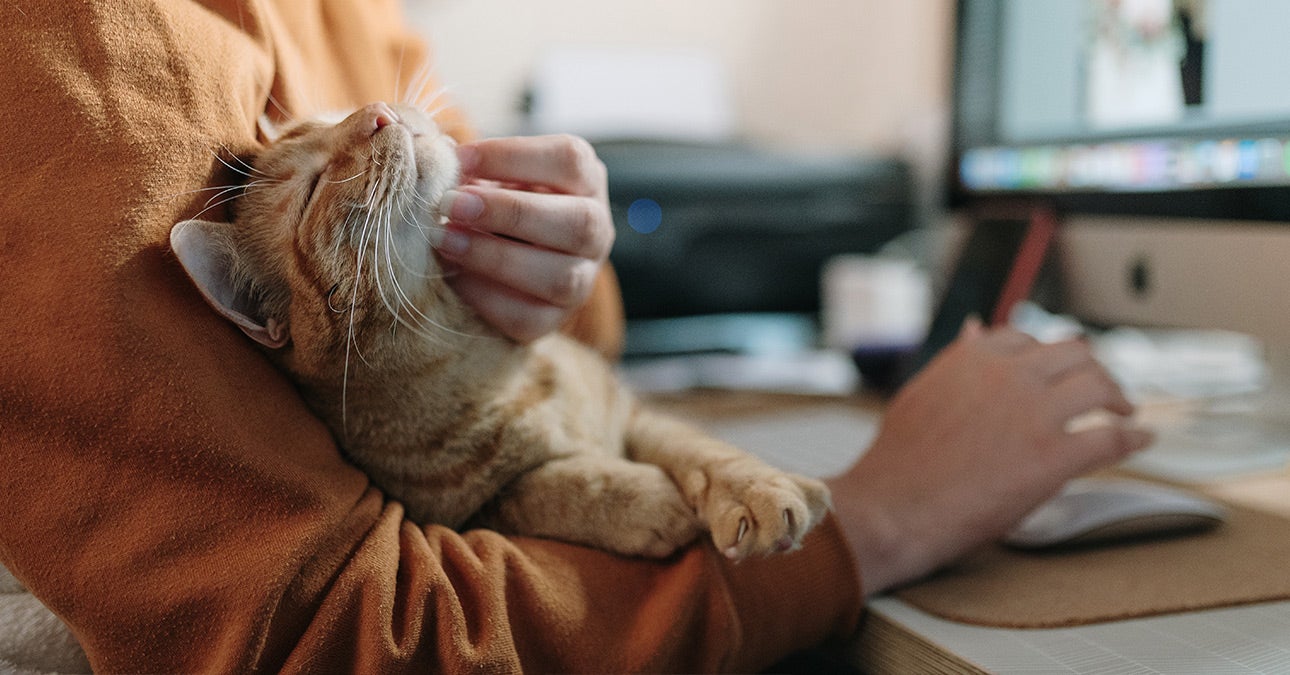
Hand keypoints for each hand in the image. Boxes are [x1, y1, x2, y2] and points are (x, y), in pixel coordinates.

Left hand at [437, 135, 613, 342]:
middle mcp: (597, 231)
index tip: (458, 158)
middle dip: (510, 212)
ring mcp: (582, 280)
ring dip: (496, 258)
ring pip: (560, 278)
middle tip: (451, 204)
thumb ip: (469, 165)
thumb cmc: (493, 202)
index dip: (512, 156)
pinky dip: (486, 297)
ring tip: (445, 240)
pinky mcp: (555, 319)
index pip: (569, 159)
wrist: (498, 259)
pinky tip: (453, 276)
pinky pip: (529, 317)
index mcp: (586, 181)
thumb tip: (434, 156)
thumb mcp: (491, 174)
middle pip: (578, 221)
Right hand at [826, 320, 1152, 595]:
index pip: (1029, 339)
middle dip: (1093, 370)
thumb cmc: (900, 461)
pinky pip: (1111, 438)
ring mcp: (1034, 414)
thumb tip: (975, 328)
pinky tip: (1142, 439)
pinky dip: (1133, 438)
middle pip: (1074, 354)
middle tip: (1103, 390)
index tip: (1060, 372)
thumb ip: (956, 360)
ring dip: (1118, 397)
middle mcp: (1009, 376)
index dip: (1051, 357)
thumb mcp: (922, 393)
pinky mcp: (1054, 457)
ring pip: (1099, 386)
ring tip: (1124, 411)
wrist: (893, 508)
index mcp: (974, 358)